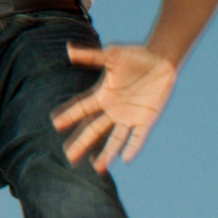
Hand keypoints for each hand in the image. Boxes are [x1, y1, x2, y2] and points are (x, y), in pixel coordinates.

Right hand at [51, 41, 176, 166]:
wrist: (162, 61)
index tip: (55, 124)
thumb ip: (92, 56)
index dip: (70, 115)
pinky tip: (125, 159)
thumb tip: (68, 49)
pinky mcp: (146, 120)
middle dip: (82, 143)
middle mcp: (113, 110)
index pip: (83, 108)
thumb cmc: (136, 56)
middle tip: (69, 157)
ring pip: (114, 138)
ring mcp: (129, 117)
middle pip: (94, 129)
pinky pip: (138, 137)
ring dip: (106, 153)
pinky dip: (132, 147)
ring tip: (97, 168)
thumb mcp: (113, 55)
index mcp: (103, 96)